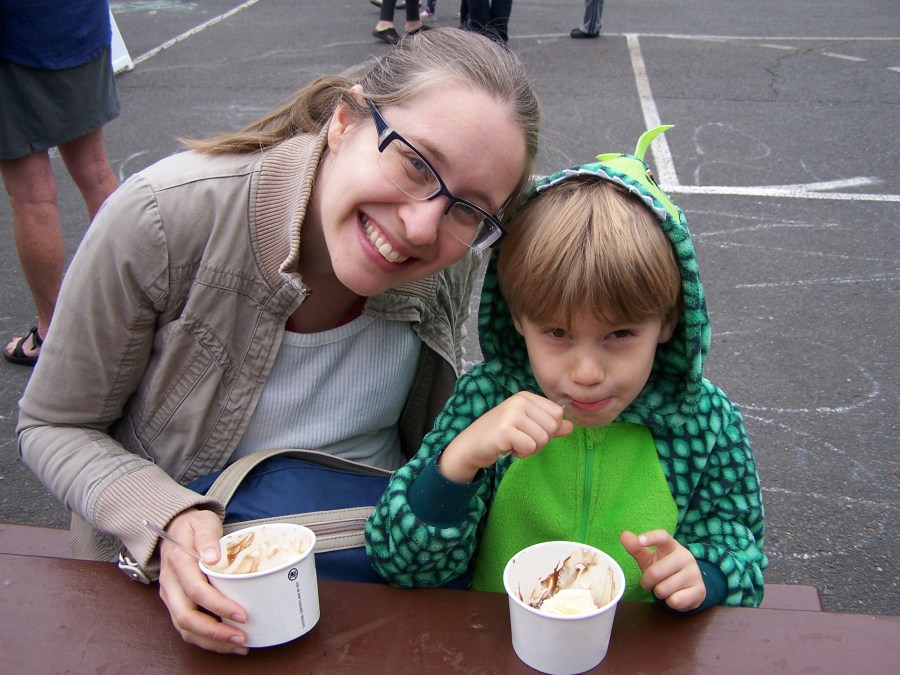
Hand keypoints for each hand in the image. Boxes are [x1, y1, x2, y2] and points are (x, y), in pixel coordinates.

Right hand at [157, 508, 248, 653]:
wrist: (172, 527)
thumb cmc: (193, 525)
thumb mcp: (203, 522)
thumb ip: (208, 537)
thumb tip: (212, 557)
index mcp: (178, 563)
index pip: (196, 591)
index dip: (218, 606)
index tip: (241, 614)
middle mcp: (171, 584)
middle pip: (186, 618)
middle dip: (214, 633)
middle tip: (242, 638)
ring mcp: (171, 596)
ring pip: (185, 628)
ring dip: (211, 641)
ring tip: (238, 645)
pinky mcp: (175, 603)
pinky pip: (187, 628)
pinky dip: (206, 639)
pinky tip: (227, 642)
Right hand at [438, 392, 573, 481]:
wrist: (470, 445)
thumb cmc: (499, 435)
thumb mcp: (526, 426)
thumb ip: (549, 426)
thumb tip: (571, 427)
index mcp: (526, 397)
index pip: (557, 413)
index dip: (549, 429)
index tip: (530, 432)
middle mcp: (519, 401)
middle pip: (552, 427)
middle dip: (540, 441)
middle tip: (521, 440)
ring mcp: (511, 414)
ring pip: (543, 438)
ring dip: (530, 449)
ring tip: (513, 444)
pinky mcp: (505, 430)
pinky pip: (530, 446)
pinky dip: (521, 453)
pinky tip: (507, 448)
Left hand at [620, 529, 705, 611]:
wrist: (688, 587)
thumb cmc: (664, 570)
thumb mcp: (649, 559)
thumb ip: (636, 549)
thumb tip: (624, 535)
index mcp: (671, 546)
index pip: (663, 537)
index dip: (651, 538)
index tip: (640, 540)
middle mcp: (685, 557)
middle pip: (656, 572)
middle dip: (647, 582)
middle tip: (650, 583)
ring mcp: (695, 574)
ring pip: (664, 589)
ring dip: (659, 592)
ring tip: (664, 588)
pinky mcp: (699, 591)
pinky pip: (675, 601)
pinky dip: (670, 602)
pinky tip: (675, 596)